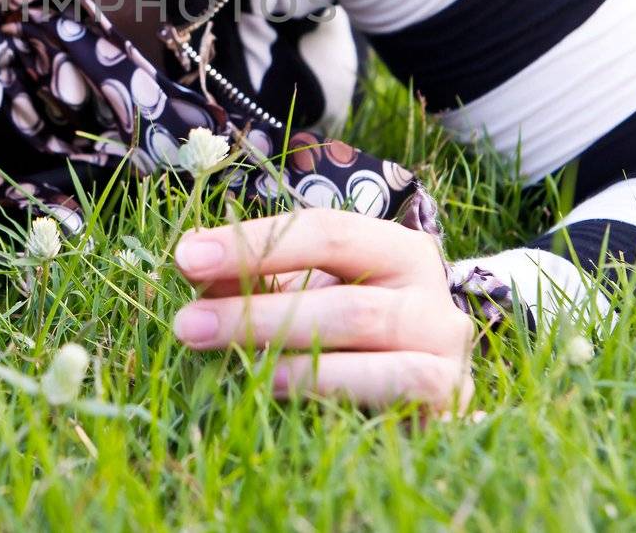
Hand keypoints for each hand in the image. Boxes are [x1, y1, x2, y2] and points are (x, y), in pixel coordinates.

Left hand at [170, 207, 474, 412]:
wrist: (419, 404)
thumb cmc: (350, 340)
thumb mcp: (301, 297)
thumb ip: (253, 277)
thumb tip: (190, 259)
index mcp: (396, 250)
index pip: (325, 231)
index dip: (254, 242)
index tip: (188, 257)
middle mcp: (432, 293)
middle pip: (342, 297)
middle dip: (256, 310)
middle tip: (188, 323)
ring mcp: (446, 351)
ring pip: (365, 342)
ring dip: (284, 354)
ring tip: (224, 361)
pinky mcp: (447, 401)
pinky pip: (388, 392)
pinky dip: (326, 389)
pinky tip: (273, 393)